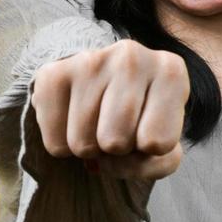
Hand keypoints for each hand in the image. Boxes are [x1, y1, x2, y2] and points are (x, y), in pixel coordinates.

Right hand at [29, 39, 188, 180]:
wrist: (104, 86)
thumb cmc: (143, 119)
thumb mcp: (166, 145)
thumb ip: (158, 164)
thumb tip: (108, 159)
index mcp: (170, 72)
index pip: (158, 143)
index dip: (150, 152)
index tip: (148, 130)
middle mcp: (131, 57)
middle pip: (115, 143)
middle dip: (116, 151)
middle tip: (118, 130)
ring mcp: (89, 61)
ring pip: (82, 145)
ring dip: (90, 149)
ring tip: (97, 125)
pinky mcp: (52, 73)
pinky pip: (55, 143)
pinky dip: (62, 146)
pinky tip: (73, 122)